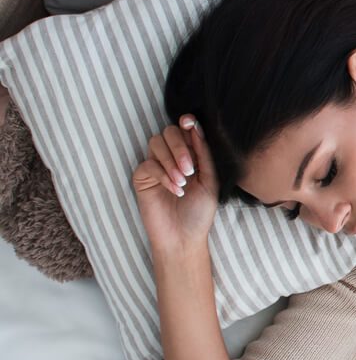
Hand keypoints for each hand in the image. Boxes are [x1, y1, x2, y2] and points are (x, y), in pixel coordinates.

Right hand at [132, 114, 218, 249]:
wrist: (184, 237)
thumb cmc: (200, 211)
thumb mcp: (210, 181)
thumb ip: (204, 155)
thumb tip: (196, 128)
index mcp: (190, 155)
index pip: (185, 130)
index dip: (186, 122)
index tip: (189, 122)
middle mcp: (171, 157)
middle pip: (168, 132)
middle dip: (180, 146)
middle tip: (190, 169)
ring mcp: (155, 166)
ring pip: (155, 143)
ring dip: (171, 161)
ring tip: (183, 182)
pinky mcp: (142, 179)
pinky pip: (148, 165)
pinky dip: (163, 175)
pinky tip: (176, 190)